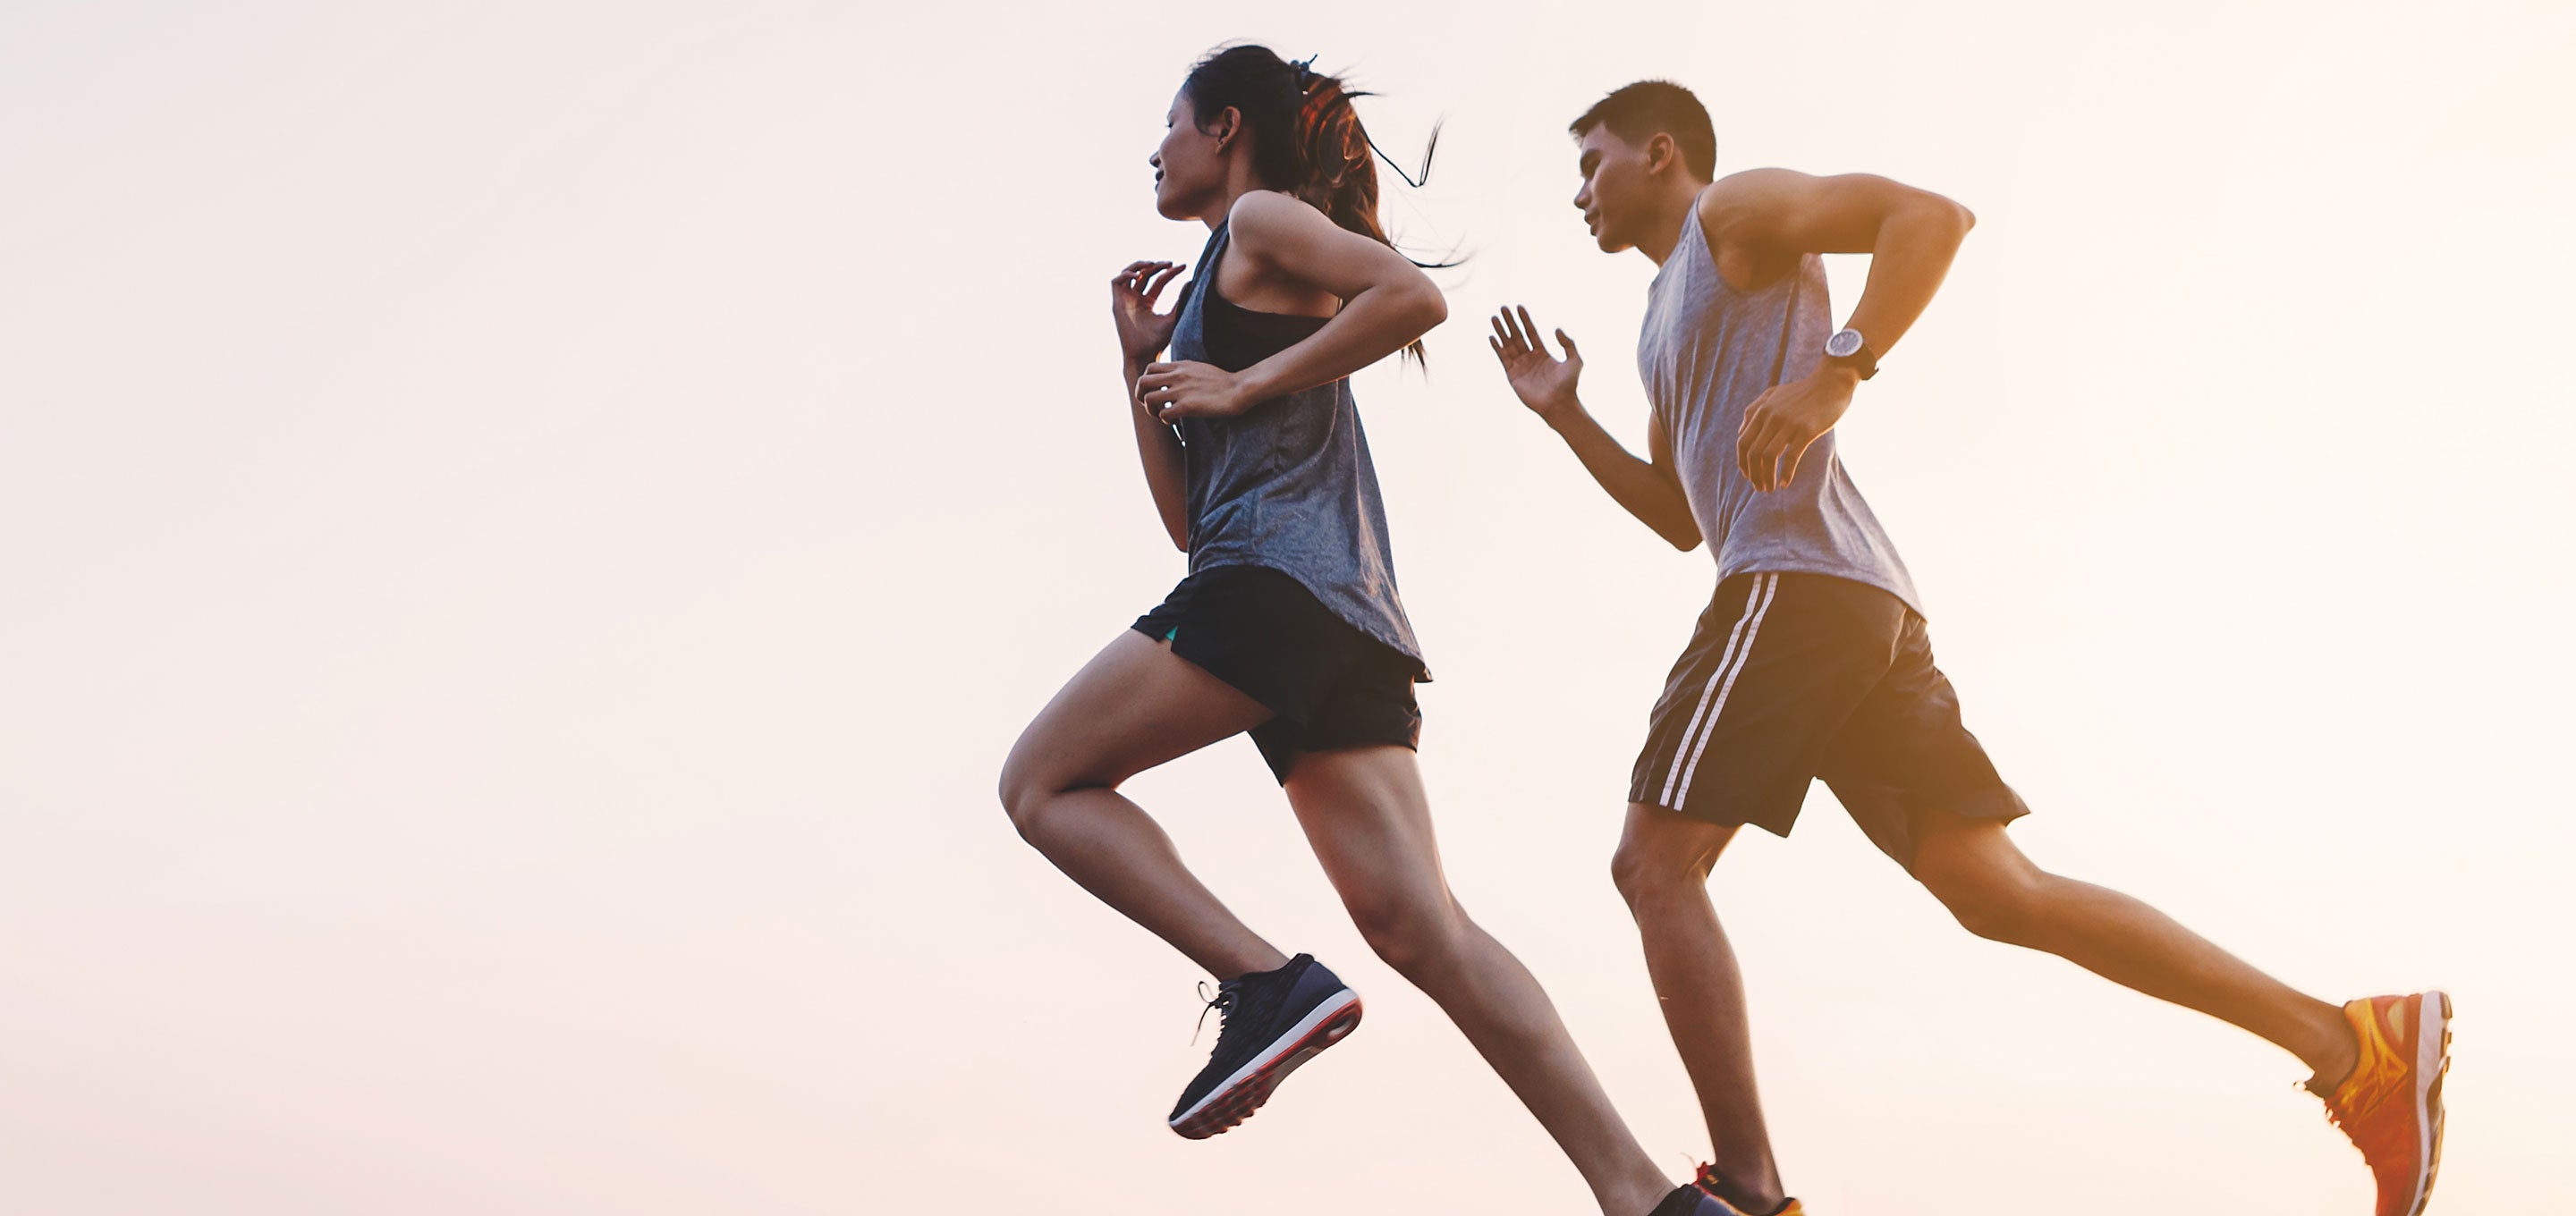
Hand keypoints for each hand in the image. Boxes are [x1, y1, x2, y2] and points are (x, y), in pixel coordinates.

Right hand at [1111, 259, 1185, 360]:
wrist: (1144, 354)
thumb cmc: (1158, 341)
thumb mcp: (1173, 317)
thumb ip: (1180, 300)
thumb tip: (1191, 282)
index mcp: (1148, 302)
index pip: (1159, 281)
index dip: (1170, 272)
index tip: (1183, 267)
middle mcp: (1135, 299)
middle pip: (1144, 274)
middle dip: (1157, 266)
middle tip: (1170, 264)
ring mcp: (1125, 300)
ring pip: (1128, 274)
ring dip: (1139, 265)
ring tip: (1153, 264)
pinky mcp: (1117, 304)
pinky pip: (1116, 282)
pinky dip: (1125, 275)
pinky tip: (1138, 276)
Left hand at [1136, 360, 1251, 420]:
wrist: (1240, 389)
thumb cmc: (1225, 382)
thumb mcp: (1200, 368)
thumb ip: (1185, 371)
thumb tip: (1177, 378)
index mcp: (1180, 366)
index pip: (1150, 368)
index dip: (1147, 382)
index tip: (1155, 391)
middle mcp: (1177, 376)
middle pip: (1142, 382)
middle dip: (1141, 396)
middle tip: (1151, 406)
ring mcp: (1181, 391)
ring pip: (1148, 399)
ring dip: (1151, 411)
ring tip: (1162, 415)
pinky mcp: (1188, 406)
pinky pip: (1164, 414)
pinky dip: (1165, 420)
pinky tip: (1175, 421)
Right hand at [1488, 305, 1582, 422]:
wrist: (1559, 404)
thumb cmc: (1569, 384)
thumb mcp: (1574, 360)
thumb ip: (1568, 343)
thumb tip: (1556, 329)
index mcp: (1542, 353)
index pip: (1531, 332)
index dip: (1525, 320)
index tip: (1519, 307)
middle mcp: (1529, 358)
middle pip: (1517, 336)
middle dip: (1510, 322)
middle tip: (1503, 307)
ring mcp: (1520, 367)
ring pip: (1508, 345)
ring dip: (1501, 331)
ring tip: (1494, 318)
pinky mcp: (1513, 376)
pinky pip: (1503, 359)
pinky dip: (1497, 348)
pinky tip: (1492, 336)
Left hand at [1736, 366, 1857, 490]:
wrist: (1831, 382)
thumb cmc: (1804, 391)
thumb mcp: (1774, 395)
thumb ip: (1754, 410)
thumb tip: (1741, 432)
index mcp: (1761, 410)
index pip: (1743, 442)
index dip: (1743, 463)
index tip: (1749, 476)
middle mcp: (1771, 417)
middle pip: (1752, 452)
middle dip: (1753, 475)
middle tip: (1759, 488)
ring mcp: (1788, 423)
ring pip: (1768, 457)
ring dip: (1766, 477)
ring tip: (1770, 488)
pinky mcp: (1806, 430)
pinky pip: (1791, 457)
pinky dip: (1786, 474)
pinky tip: (1785, 483)